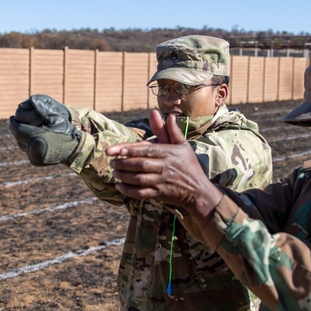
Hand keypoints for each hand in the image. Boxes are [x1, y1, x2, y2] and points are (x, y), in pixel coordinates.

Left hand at [8, 95, 79, 166]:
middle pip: (17, 137)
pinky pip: (26, 150)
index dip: (13, 122)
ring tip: (20, 128)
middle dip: (15, 128)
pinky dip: (25, 143)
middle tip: (13, 121)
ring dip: (19, 136)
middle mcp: (34, 151)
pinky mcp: (36, 161)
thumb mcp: (55, 117)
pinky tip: (27, 137)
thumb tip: (30, 100)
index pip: (18, 129)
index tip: (12, 117)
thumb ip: (42, 108)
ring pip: (20, 144)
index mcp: (37, 138)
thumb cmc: (65, 130)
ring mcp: (34, 158)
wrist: (73, 148)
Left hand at [105, 110, 222, 220]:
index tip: (116, 150)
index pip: (147, 150)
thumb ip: (171, 131)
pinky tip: (119, 187)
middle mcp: (166, 167)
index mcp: (170, 153)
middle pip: (141, 164)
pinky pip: (142, 193)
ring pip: (140, 179)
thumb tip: (169, 115)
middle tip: (111, 162)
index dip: (131, 150)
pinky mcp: (161, 194)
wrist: (199, 191)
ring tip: (114, 172)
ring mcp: (163, 182)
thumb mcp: (183, 146)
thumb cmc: (188, 165)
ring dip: (124, 176)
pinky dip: (129, 191)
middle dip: (124, 163)